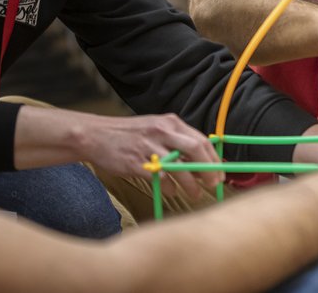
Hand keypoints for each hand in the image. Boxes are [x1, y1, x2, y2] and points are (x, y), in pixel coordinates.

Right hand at [77, 113, 222, 198]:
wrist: (96, 135)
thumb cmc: (130, 135)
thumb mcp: (156, 129)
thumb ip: (178, 142)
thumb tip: (203, 162)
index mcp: (170, 123)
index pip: (201, 140)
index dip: (214, 158)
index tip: (221, 172)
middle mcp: (163, 132)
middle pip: (196, 150)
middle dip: (209, 169)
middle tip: (214, 184)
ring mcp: (149, 147)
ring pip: (180, 167)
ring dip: (191, 184)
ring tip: (195, 194)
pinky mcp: (136, 162)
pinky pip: (160, 178)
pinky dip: (169, 187)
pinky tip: (171, 191)